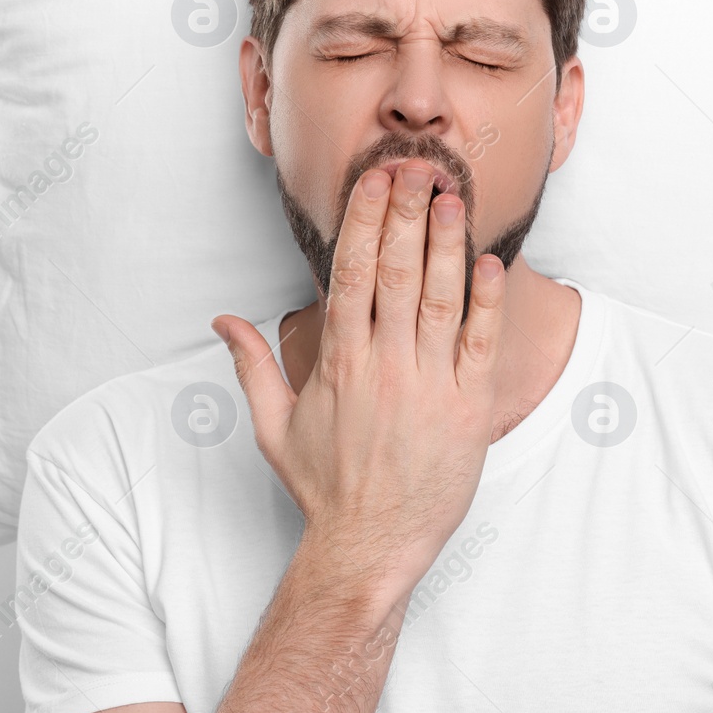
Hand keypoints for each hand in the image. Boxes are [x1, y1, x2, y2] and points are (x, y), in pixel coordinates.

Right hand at [211, 159, 505, 602]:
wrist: (370, 546)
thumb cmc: (324, 488)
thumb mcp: (273, 427)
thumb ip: (252, 366)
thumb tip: (222, 321)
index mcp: (339, 363)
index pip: (350, 275)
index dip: (362, 222)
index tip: (371, 180)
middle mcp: (384, 366)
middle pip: (396, 272)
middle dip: (405, 213)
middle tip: (415, 166)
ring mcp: (429, 385)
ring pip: (441, 298)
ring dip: (446, 243)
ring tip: (451, 196)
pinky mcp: (468, 408)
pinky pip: (480, 344)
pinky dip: (487, 303)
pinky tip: (490, 263)